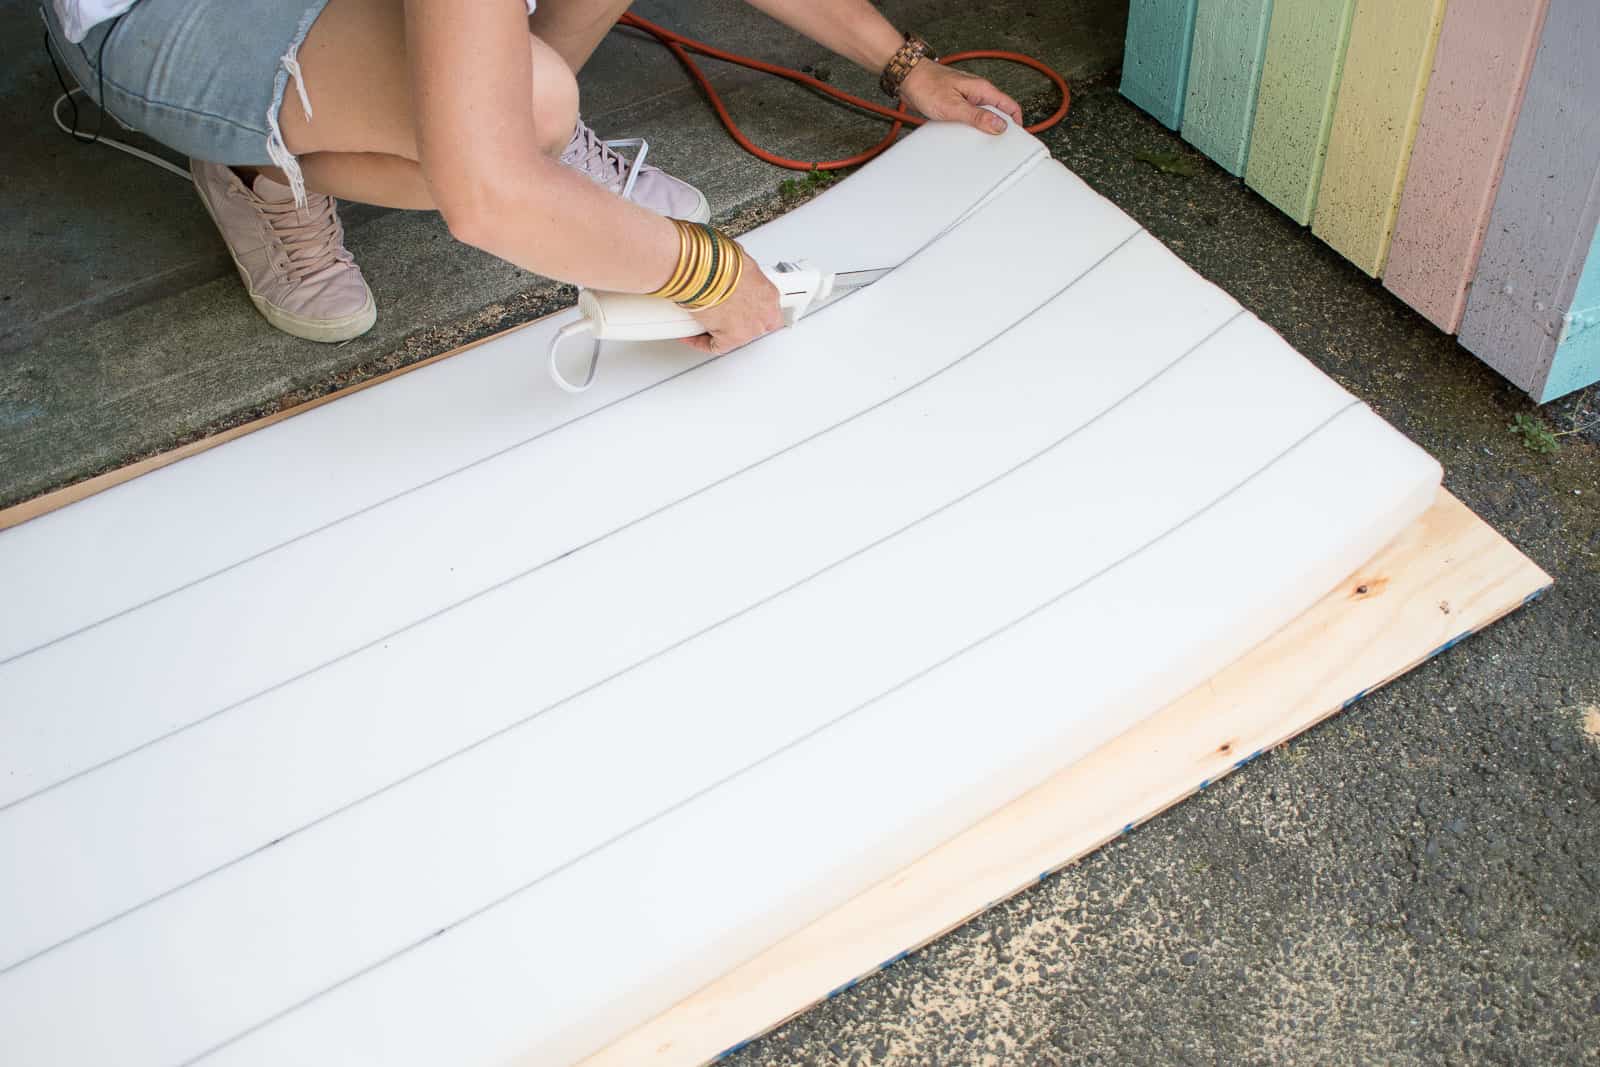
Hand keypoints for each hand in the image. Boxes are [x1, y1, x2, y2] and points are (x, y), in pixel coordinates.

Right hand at [683, 248, 784, 354]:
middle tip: (722, 315)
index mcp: (769, 294)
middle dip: (739, 321)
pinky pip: (716, 346)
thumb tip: (731, 269)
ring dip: (722, 331)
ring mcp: (749, 329)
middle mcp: (763, 314)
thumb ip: (739, 272)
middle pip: (756, 325)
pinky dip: (701, 341)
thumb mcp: (737, 260)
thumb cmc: (718, 262)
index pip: (767, 309)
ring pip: (737, 337)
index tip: (740, 306)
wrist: (705, 270)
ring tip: (706, 323)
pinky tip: (692, 335)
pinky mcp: (730, 339)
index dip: (752, 308)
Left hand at [898, 62, 1023, 134]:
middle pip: (998, 112)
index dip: (1016, 123)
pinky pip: (969, 115)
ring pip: (983, 115)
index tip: (1015, 138)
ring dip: (982, 127)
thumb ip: (977, 116)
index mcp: (982, 89)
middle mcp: (977, 92)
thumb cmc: (926, 85)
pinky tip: (963, 133)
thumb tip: (999, 125)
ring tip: (977, 141)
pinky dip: (969, 125)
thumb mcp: (953, 107)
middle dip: (999, 128)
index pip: (1010, 106)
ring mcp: (967, 97)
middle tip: (994, 143)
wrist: (907, 77)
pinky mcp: (957, 102)